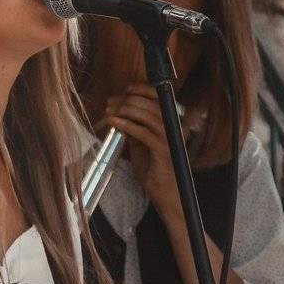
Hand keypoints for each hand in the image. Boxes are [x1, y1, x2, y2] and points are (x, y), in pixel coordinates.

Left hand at [105, 82, 182, 222]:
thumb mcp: (141, 144)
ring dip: (125, 110)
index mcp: (171, 122)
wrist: (165, 194)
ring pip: (148, 114)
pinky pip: (143, 132)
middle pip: (151, 103)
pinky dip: (127, 125)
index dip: (143, 89)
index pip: (160, 97)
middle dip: (127, 100)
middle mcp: (174, 126)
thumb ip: (135, 127)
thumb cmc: (153, 170)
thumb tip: (121, 112)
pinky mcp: (164, 149)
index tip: (126, 89)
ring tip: (109, 111)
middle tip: (110, 103)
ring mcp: (170, 137)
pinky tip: (114, 122)